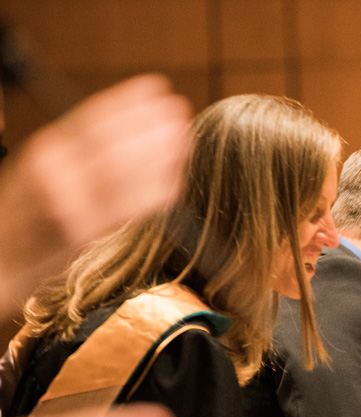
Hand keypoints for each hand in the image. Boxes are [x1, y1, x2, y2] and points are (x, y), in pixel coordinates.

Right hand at [0, 74, 190, 310]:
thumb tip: (129, 135)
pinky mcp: (78, 234)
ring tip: (184, 139)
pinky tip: (174, 182)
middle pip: (109, 141)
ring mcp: (64, 203)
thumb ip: (77, 155)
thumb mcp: (43, 173)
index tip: (157, 88)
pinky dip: (153, 193)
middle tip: (180, 111)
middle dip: (149, 124)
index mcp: (43, 150)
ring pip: (121, 172)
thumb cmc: (25, 220)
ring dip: (158, 153)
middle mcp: (51, 171)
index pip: (88, 117)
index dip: (127, 101)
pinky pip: (124, 210)